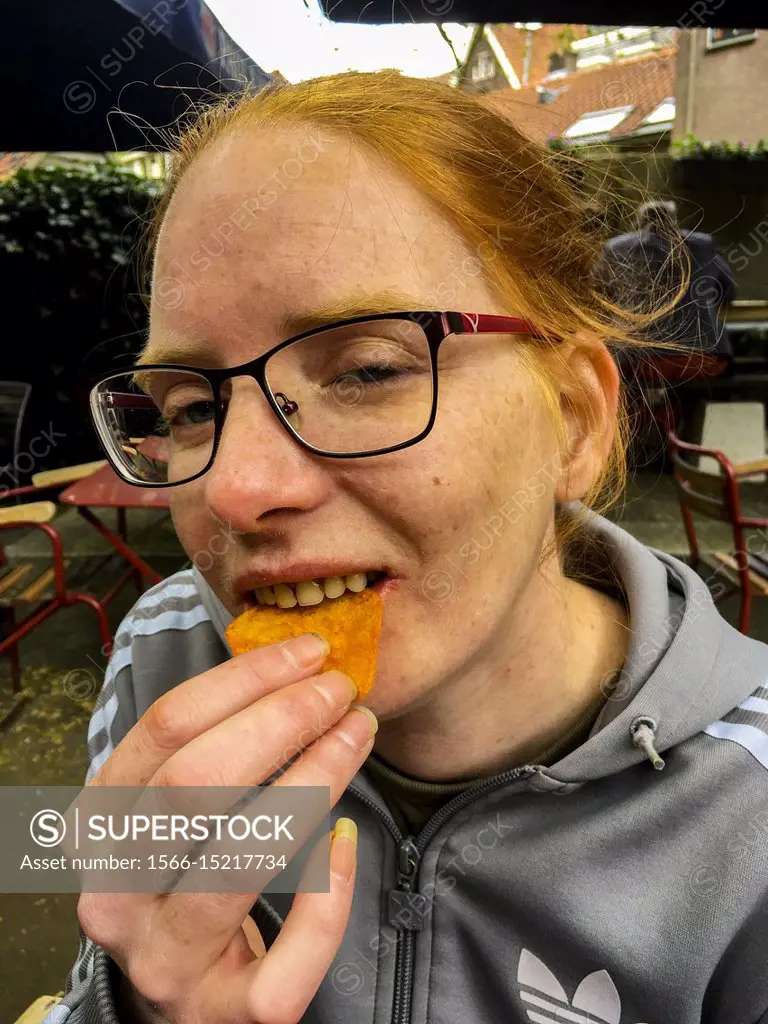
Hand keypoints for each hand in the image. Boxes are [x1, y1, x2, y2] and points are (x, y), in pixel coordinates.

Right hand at [78, 633, 375, 1023]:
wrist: (174, 996)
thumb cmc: (181, 875)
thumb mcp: (166, 810)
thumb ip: (209, 747)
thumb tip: (295, 671)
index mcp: (99, 825)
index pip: (164, 728)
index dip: (243, 680)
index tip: (308, 652)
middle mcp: (115, 894)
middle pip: (192, 785)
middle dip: (279, 722)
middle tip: (338, 691)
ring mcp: (164, 959)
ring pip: (239, 862)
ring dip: (314, 782)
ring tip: (357, 736)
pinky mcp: (221, 1013)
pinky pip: (286, 961)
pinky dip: (326, 895)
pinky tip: (344, 841)